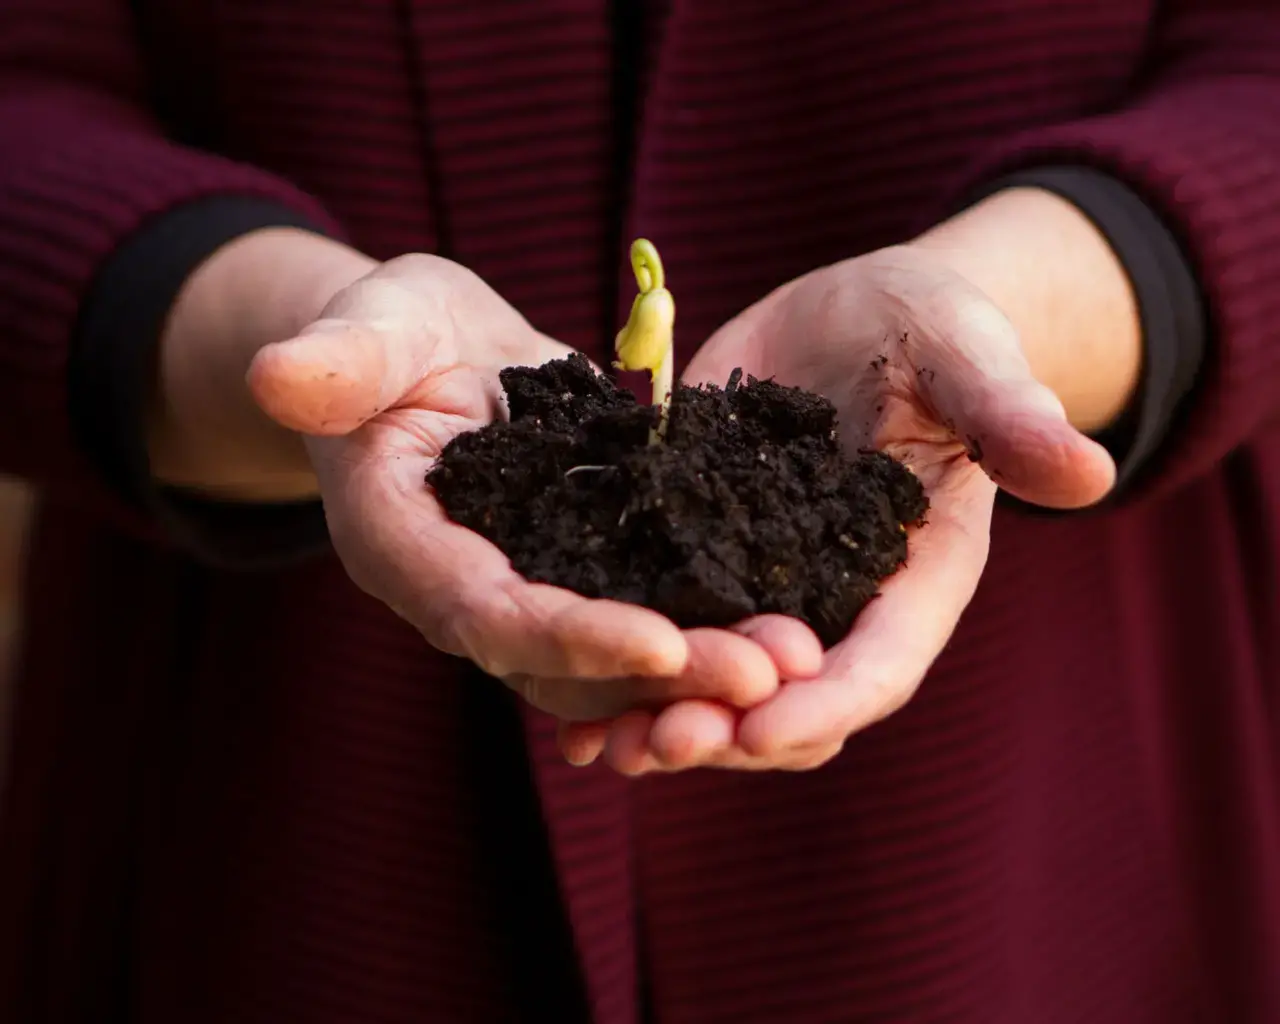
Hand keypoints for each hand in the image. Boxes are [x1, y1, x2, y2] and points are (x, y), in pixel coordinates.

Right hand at [246, 252, 799, 720]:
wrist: (431, 353)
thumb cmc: (390, 331)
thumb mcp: (370, 325)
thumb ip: (336, 359)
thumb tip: (280, 376)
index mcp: (405, 547)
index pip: (485, 612)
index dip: (567, 635)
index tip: (661, 644)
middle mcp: (469, 592)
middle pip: (565, 661)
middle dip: (667, 674)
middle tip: (774, 675)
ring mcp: (530, 590)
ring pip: (614, 657)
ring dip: (706, 667)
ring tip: (805, 661)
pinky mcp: (584, 569)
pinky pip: (646, 614)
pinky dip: (711, 627)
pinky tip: (795, 624)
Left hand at [559, 240, 1119, 771]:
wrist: (860, 315)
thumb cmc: (932, 327)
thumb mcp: (966, 356)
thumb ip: (1008, 415)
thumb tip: (1089, 472)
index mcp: (918, 572)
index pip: (882, 660)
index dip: (825, 702)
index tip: (760, 728)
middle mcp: (842, 600)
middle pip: (791, 697)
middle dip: (726, 730)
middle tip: (654, 746)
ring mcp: (770, 585)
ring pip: (721, 681)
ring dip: (662, 717)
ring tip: (595, 745)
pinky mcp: (706, 555)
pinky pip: (665, 627)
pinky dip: (620, 665)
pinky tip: (557, 691)